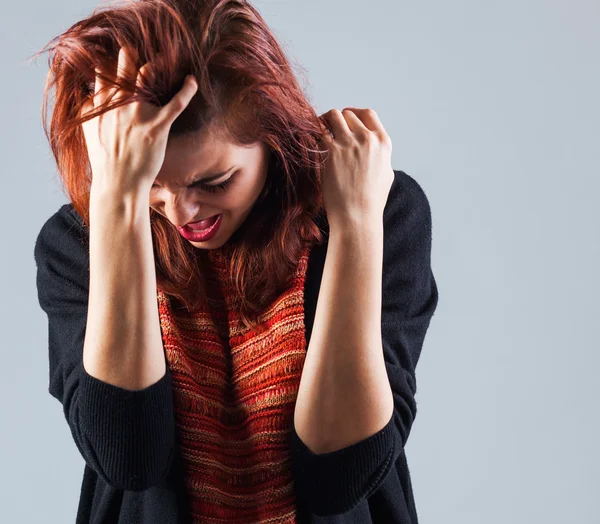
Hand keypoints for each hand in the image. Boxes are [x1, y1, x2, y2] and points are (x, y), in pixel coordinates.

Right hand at [80, 46, 197, 195]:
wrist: (118, 183)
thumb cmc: (104, 159)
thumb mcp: (87, 130)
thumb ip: (88, 108)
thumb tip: (90, 92)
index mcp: (100, 104)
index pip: (103, 71)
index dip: (111, 62)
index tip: (118, 57)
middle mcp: (118, 103)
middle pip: (124, 65)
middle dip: (130, 54)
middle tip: (136, 50)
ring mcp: (139, 114)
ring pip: (147, 75)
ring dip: (156, 65)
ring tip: (163, 62)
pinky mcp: (158, 126)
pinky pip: (176, 102)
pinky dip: (187, 89)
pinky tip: (192, 80)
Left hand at [318, 107, 394, 228]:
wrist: (357, 216)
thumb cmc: (371, 202)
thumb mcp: (386, 174)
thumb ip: (380, 156)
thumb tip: (373, 150)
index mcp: (383, 142)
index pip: (368, 114)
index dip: (354, 114)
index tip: (346, 119)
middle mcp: (367, 139)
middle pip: (348, 114)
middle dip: (336, 120)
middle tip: (327, 129)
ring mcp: (348, 143)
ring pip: (332, 115)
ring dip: (324, 121)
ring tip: (318, 131)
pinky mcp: (330, 151)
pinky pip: (318, 131)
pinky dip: (313, 133)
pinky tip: (310, 141)